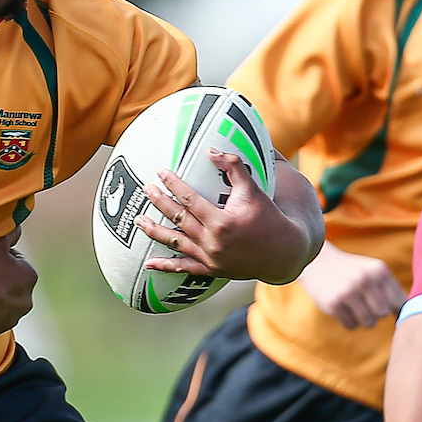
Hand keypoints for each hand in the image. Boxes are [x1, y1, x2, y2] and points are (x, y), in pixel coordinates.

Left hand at [139, 152, 320, 284]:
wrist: (283, 252)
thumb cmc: (269, 217)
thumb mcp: (254, 189)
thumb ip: (234, 167)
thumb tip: (210, 150)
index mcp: (222, 221)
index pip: (189, 199)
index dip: (173, 184)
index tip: (160, 172)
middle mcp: (213, 242)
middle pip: (178, 219)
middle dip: (159, 202)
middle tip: (145, 188)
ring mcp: (210, 258)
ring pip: (175, 243)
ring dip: (154, 231)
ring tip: (137, 220)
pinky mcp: (212, 270)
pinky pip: (184, 269)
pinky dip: (165, 267)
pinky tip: (148, 264)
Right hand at [298, 245, 406, 328]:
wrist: (317, 262)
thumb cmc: (352, 270)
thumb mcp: (373, 270)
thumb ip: (392, 289)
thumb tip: (412, 316)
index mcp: (379, 270)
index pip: (399, 302)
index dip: (394, 309)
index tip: (386, 308)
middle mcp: (365, 279)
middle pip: (383, 314)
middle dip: (376, 313)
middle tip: (365, 304)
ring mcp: (348, 291)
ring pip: (369, 323)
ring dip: (363, 319)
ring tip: (354, 307)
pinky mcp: (333, 303)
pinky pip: (351, 326)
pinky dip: (348, 322)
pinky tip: (342, 309)